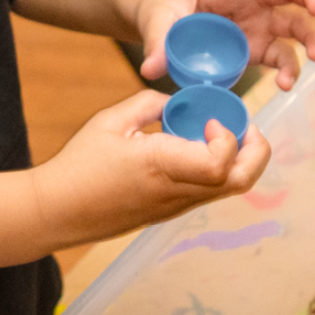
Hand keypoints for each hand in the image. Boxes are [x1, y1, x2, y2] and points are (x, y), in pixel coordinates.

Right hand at [33, 87, 270, 245]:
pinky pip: (210, 192)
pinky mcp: (171, 212)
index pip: (219, 163)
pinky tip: (202, 149)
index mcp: (161, 167)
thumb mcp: (111, 121)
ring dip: (240, 161)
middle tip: (247, 127)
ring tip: (226, 134)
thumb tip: (177, 102)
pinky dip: (221, 170)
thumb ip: (150, 103)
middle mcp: (175, 192)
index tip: (211, 119)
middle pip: (240, 182)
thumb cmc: (79, 165)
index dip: (228, 138)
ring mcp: (175, 207)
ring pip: (230, 190)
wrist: (57, 211)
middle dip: (256, 152)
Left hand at [136, 0, 314, 90]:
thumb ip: (157, 42)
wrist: (166, 27)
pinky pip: (281, 57)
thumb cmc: (163, 11)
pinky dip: (288, 70)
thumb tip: (151, 68)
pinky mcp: (261, 48)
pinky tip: (286, 84)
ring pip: (294, 25)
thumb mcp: (157, 21)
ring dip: (311, 38)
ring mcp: (261, 23)